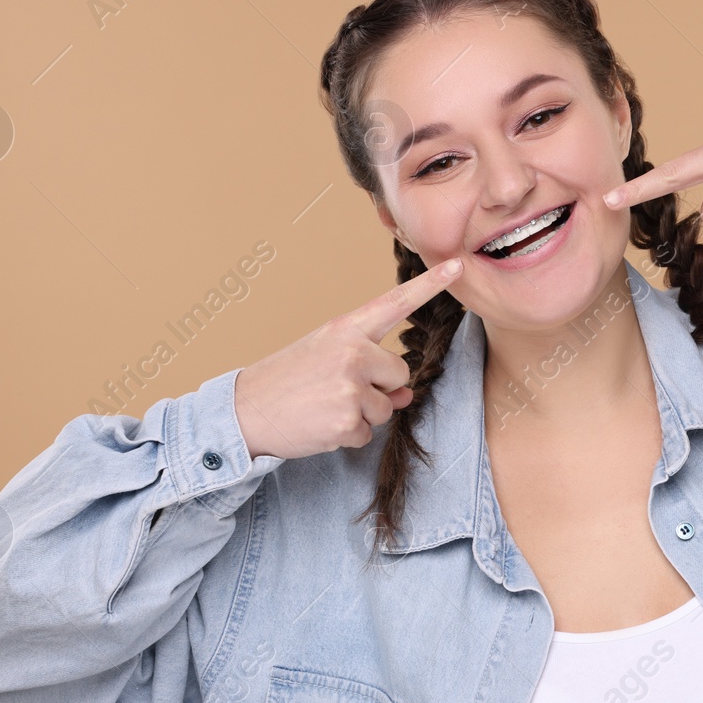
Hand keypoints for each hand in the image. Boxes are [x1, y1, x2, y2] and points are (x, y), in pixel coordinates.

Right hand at [233, 258, 464, 459]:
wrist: (244, 410)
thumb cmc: (286, 381)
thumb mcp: (326, 359)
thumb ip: (369, 368)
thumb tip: (407, 394)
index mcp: (346, 329)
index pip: (396, 303)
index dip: (430, 286)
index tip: (458, 266)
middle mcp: (352, 352)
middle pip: (400, 374)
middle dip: (379, 389)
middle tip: (337, 390)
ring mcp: (351, 386)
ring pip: (386, 408)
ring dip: (362, 415)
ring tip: (325, 407)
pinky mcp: (347, 420)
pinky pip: (368, 433)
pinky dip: (348, 436)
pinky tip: (321, 425)